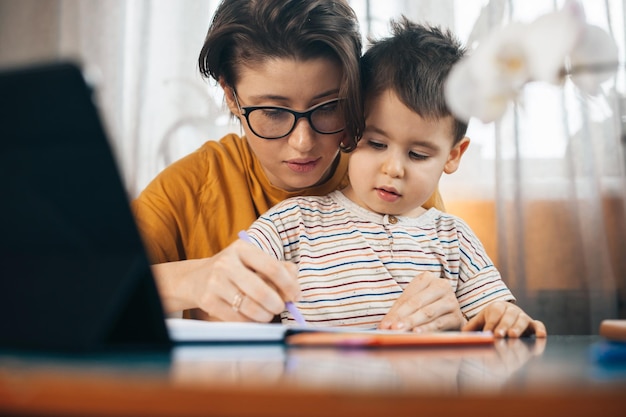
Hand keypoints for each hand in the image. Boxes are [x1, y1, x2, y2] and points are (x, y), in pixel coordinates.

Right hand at [151, 240, 299, 321]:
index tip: (296, 296)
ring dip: (266, 316)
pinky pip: (238, 319)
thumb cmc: (235, 270)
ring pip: (251, 308)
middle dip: (277, 304)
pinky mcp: (208, 301)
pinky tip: (253, 317)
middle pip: (262, 291)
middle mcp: (226, 264)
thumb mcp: (254, 261)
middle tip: (280, 307)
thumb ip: (279, 268)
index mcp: (242, 249)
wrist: (196, 279)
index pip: (273, 267)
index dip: (289, 285)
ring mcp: (215, 283)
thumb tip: (295, 284)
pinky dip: (251, 322)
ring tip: (268, 314)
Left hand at [378, 272, 465, 331]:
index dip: (395, 311)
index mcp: (428, 278)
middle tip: (392, 328)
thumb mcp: (413, 303)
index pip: (408, 296)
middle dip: (402, 317)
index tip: (383, 325)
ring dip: (412, 323)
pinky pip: (440, 323)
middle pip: (418, 303)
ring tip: (401, 331)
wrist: (449, 315)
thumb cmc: (426, 306)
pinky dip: (427, 329)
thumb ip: (399, 311)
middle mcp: (442, 286)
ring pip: (428, 312)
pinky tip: (417, 333)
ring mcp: (451, 301)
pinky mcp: (457, 317)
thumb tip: (385, 326)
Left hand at [462, 301, 546, 337]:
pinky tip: (540, 336)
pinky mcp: (532, 325)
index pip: (494, 314)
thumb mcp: (479, 321)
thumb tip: (461, 336)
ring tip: (512, 336)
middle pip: (509, 317)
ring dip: (518, 328)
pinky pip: (538, 325)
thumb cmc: (489, 321)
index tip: (488, 333)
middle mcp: (511, 310)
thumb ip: (471, 328)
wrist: (503, 316)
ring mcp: (523, 317)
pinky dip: (540, 330)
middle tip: (499, 335)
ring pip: (522, 320)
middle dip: (503, 326)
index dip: (491, 324)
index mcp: (497, 307)